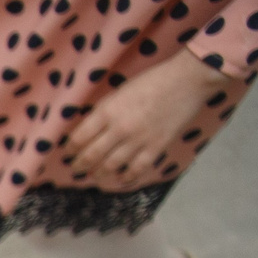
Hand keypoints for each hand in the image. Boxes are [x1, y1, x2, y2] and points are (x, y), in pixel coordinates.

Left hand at [64, 54, 238, 191]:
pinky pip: (136, 170)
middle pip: (91, 156)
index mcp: (107, 111)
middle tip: (76, 168)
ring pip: (109, 167)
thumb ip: (104, 111)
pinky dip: (125, 178)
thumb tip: (88, 129)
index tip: (68, 153)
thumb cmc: (153, 81)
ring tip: (94, 176)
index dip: (70, 149)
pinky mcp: (156, 147)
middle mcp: (120, 128)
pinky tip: (121, 178)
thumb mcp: (120, 91)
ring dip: (98, 174)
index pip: (79, 138)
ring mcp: (138, 140)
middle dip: (80, 165)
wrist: (189, 79)